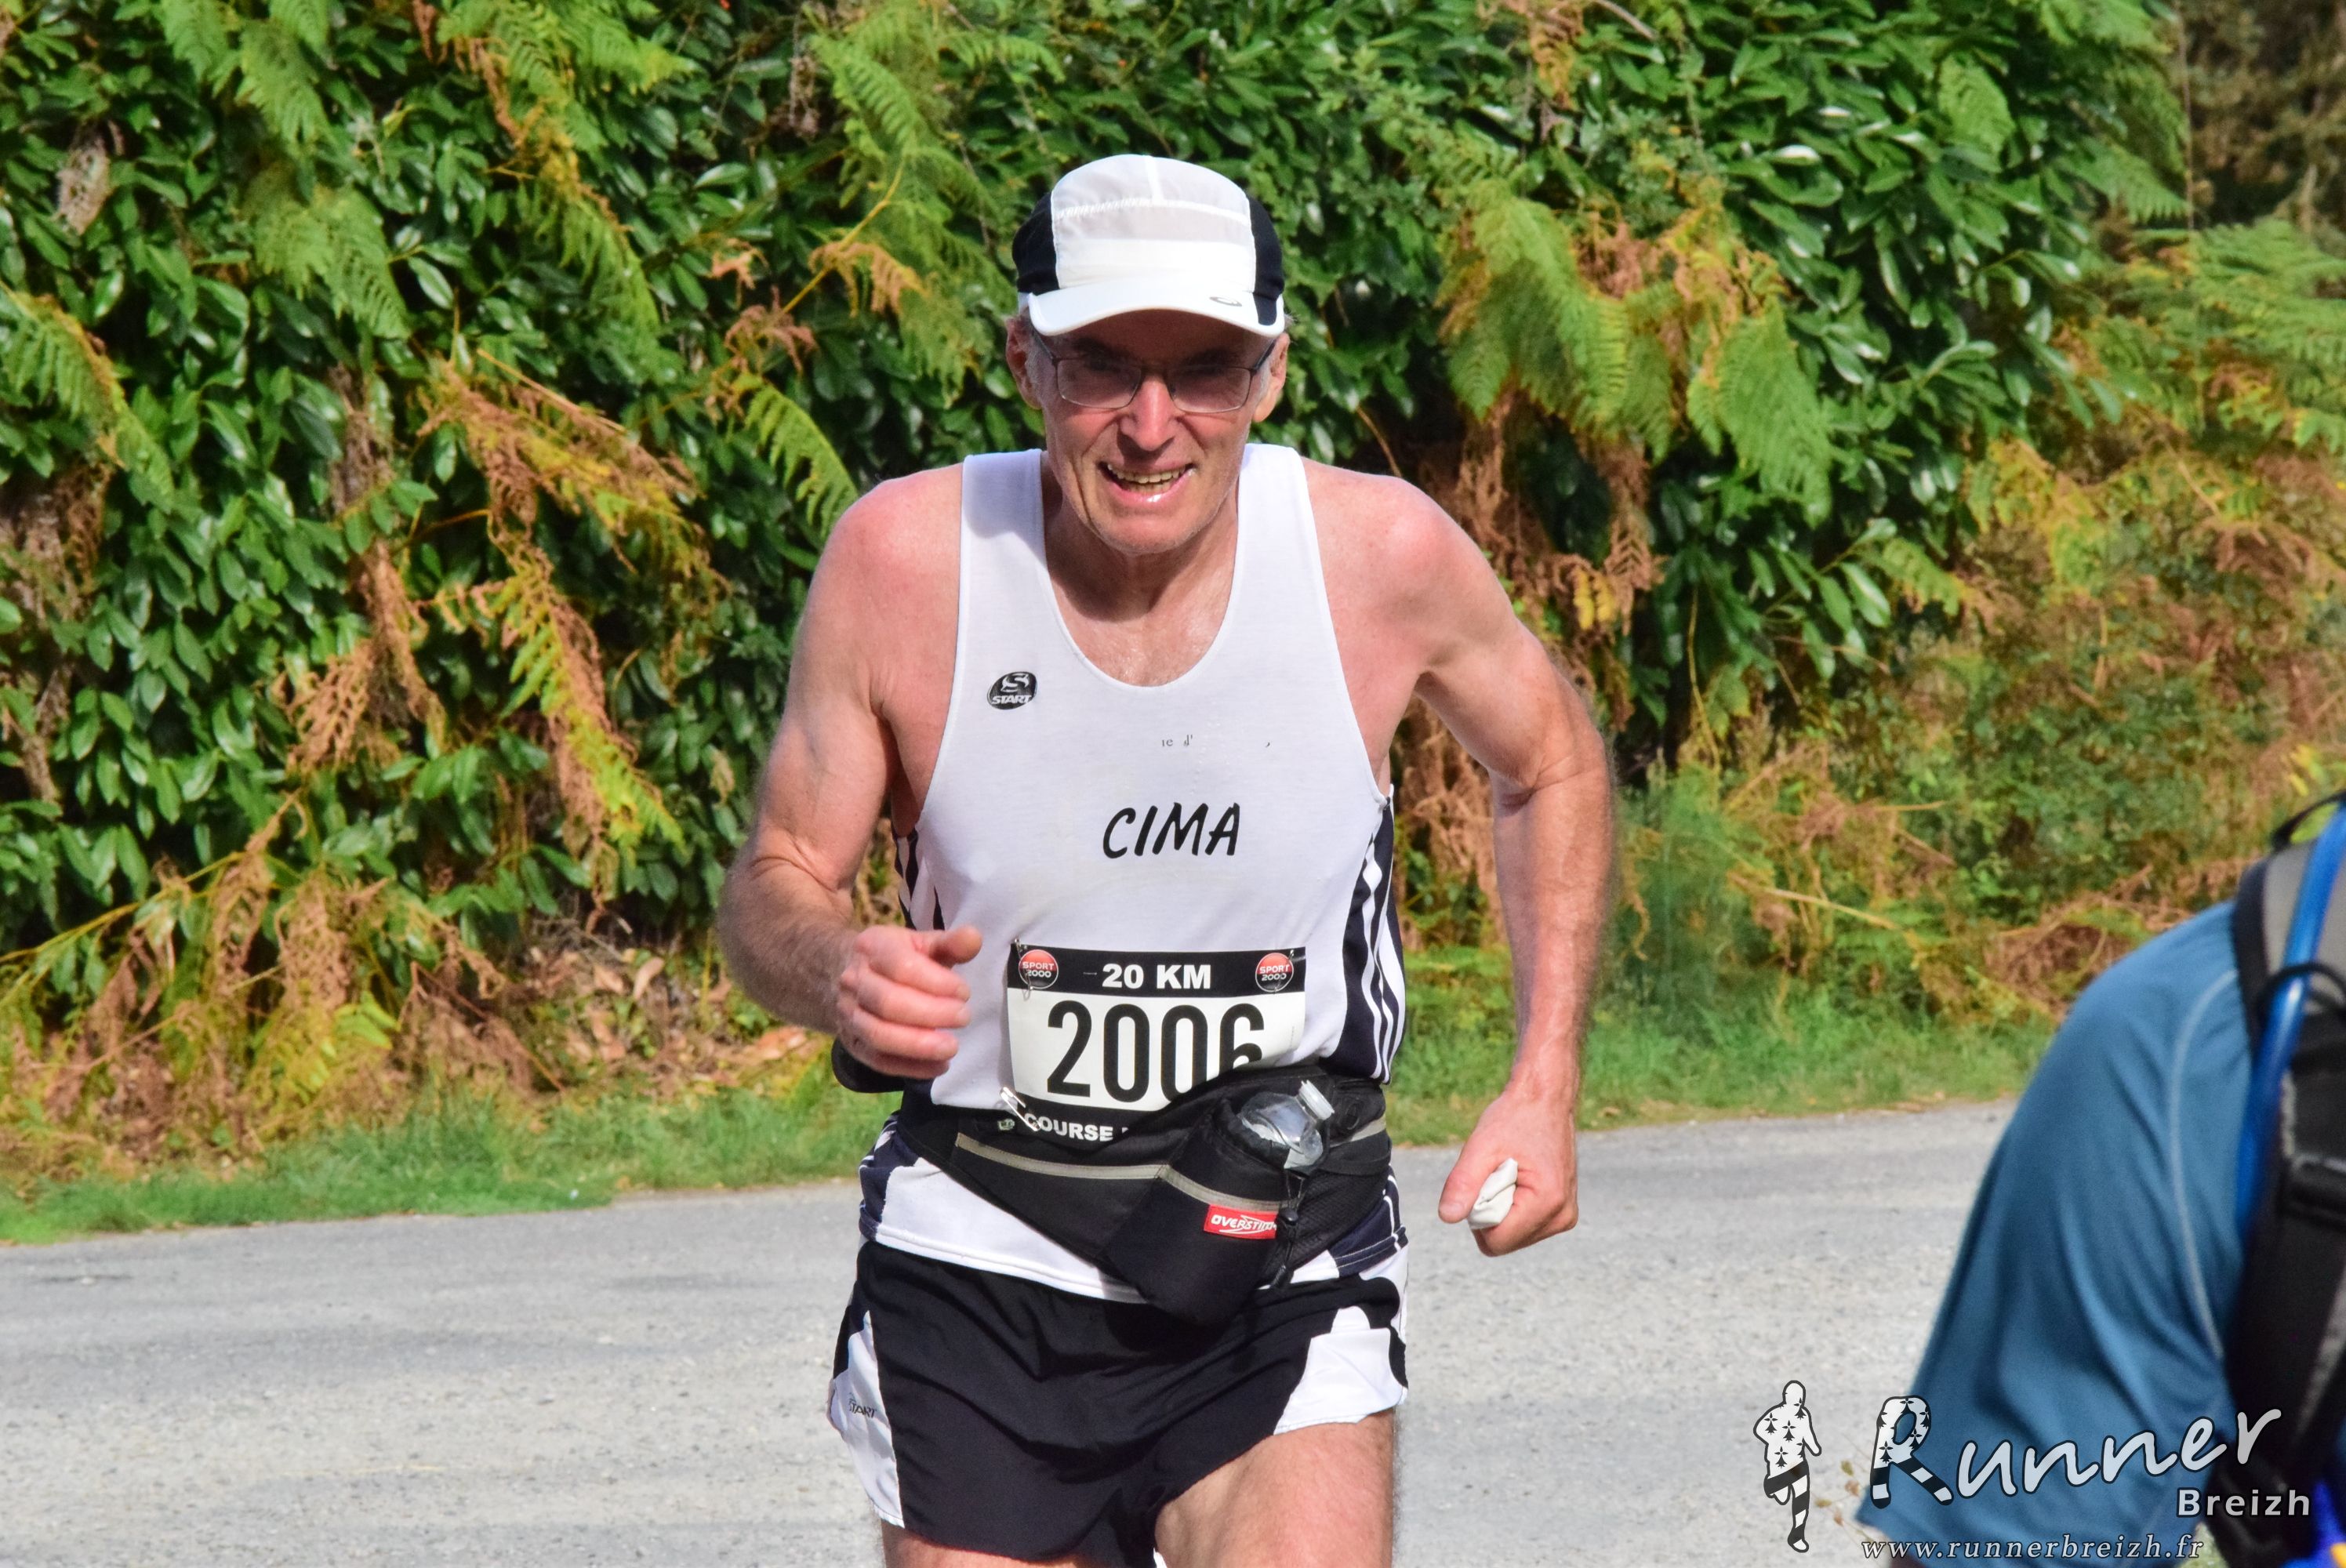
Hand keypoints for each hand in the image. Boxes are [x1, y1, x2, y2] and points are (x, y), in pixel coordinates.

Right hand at [835, 925, 980, 1079]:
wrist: (843, 971)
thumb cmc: (894, 958)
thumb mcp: (920, 943)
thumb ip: (950, 943)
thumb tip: (974, 938)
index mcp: (872, 948)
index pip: (901, 966)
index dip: (936, 982)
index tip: (964, 993)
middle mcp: (853, 981)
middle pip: (888, 1003)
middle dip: (931, 1014)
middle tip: (963, 1017)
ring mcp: (848, 1014)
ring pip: (879, 1035)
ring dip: (919, 1045)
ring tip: (951, 1047)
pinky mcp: (852, 1043)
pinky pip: (878, 1061)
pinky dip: (910, 1068)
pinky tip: (939, 1066)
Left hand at [1436, 1084, 1578, 1256]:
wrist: (1546, 1099)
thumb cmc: (1516, 1117)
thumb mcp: (1482, 1145)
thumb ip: (1463, 1183)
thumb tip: (1447, 1217)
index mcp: (1548, 1203)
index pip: (1496, 1242)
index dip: (1477, 1214)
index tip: (1485, 1178)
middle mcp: (1562, 1217)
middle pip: (1504, 1242)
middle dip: (1490, 1211)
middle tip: (1497, 1172)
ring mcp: (1565, 1218)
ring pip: (1512, 1237)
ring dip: (1500, 1209)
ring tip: (1508, 1173)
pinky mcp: (1562, 1214)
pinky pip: (1523, 1227)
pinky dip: (1512, 1207)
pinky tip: (1518, 1178)